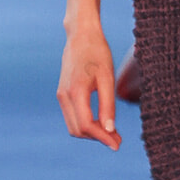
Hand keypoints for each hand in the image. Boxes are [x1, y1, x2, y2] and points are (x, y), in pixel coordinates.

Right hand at [57, 24, 120, 148]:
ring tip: (112, 132)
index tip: (117, 144)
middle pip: (78, 130)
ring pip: (74, 126)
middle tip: (118, 139)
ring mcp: (61, 95)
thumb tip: (110, 130)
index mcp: (75, 92)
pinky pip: (73, 116)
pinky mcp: (63, 93)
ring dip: (92, 132)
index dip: (103, 138)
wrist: (81, 35)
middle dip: (98, 137)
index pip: (87, 125)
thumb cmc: (97, 53)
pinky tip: (102, 121)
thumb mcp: (107, 78)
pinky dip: (86, 123)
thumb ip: (108, 105)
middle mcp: (64, 96)